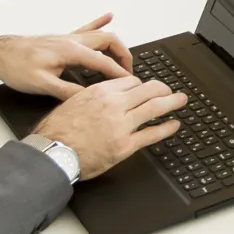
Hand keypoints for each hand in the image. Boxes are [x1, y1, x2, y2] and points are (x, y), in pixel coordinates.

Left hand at [0, 14, 132, 97]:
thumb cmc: (17, 67)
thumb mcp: (42, 84)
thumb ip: (67, 91)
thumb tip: (89, 97)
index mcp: (70, 51)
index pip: (104, 62)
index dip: (120, 74)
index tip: (131, 84)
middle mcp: (72, 40)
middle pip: (109, 41)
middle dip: (124, 56)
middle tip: (130, 72)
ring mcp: (68, 37)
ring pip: (101, 35)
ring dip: (116, 45)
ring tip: (126, 57)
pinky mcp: (63, 38)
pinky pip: (87, 28)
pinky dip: (100, 23)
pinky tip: (109, 16)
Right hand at [30, 77, 186, 179]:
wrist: (52, 153)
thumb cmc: (56, 131)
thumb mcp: (72, 102)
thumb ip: (91, 96)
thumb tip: (104, 95)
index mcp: (100, 92)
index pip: (131, 81)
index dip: (142, 84)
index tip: (146, 88)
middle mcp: (113, 105)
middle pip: (148, 90)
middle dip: (163, 88)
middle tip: (170, 90)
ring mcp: (121, 125)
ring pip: (155, 107)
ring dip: (172, 102)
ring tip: (181, 100)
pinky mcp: (125, 146)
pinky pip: (151, 134)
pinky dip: (166, 128)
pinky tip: (173, 124)